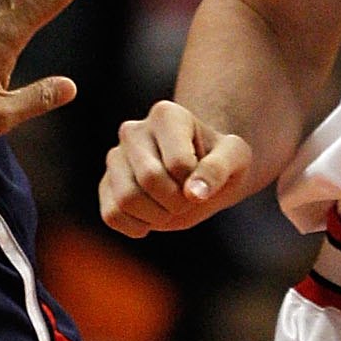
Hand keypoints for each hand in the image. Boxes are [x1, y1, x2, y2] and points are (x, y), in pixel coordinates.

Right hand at [101, 99, 252, 236]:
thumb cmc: (220, 160)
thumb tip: (194, 193)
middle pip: (150, 179)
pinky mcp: (105, 184)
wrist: (201, 173)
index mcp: (166, 114)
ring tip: (171, 207)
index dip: (197, 183)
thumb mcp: (236, 158)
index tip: (204, 178)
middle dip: (177, 201)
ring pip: (126, 199)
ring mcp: (114, 157)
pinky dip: (136, 227)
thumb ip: (219, 169)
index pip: (178, 163)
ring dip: (157, 216)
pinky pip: (111, 215)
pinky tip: (152, 218)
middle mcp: (132, 130)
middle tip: (189, 198)